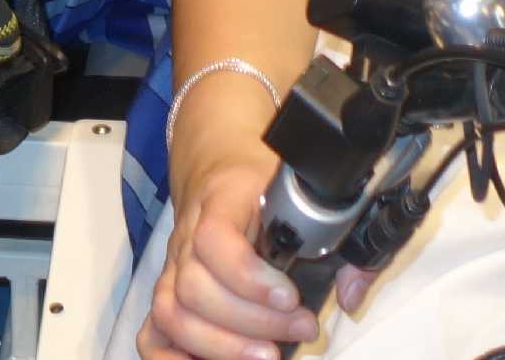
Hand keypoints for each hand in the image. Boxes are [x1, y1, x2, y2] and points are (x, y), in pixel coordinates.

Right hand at [141, 151, 356, 357]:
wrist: (220, 164)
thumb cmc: (265, 187)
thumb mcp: (305, 196)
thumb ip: (342, 245)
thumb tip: (352, 295)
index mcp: (223, 200)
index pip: (214, 238)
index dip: (249, 276)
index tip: (290, 297)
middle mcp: (187, 235)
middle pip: (195, 287)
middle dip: (251, 322)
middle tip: (300, 330)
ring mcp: (172, 267)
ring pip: (172, 313)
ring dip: (221, 346)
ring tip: (268, 356)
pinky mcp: (167, 294)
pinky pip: (151, 334)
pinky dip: (173, 359)